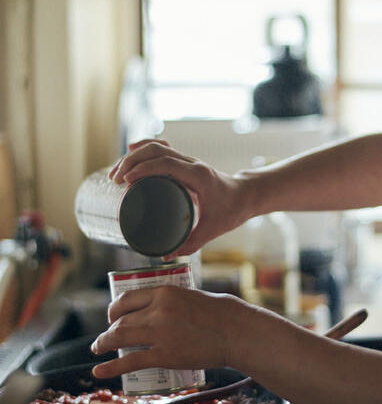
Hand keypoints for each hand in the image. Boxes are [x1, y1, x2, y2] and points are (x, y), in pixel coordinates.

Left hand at [91, 286, 242, 379]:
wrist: (234, 331)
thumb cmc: (219, 313)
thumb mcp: (190, 296)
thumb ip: (169, 302)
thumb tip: (154, 312)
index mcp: (164, 292)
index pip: (126, 299)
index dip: (114, 310)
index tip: (112, 317)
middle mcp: (158, 310)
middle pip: (121, 320)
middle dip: (108, 330)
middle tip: (105, 338)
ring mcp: (160, 333)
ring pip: (120, 337)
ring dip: (104, 344)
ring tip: (98, 349)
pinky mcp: (165, 355)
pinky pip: (131, 361)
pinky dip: (112, 367)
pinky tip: (100, 371)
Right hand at [109, 139, 246, 255]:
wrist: (245, 196)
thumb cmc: (231, 211)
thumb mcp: (212, 230)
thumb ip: (190, 244)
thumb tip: (164, 256)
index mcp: (198, 175)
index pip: (167, 163)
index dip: (144, 168)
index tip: (126, 181)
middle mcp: (191, 163)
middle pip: (157, 151)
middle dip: (132, 162)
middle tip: (115, 180)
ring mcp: (187, 160)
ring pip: (157, 147)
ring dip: (134, 155)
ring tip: (116, 174)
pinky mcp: (184, 162)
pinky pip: (162, 148)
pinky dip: (145, 148)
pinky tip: (130, 153)